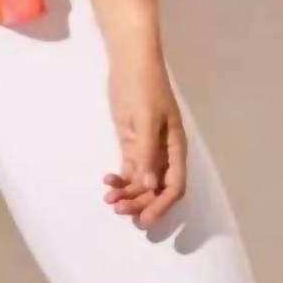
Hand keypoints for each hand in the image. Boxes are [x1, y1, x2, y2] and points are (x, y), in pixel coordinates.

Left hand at [103, 46, 186, 225]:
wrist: (130, 63)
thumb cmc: (144, 87)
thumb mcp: (147, 120)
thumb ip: (148, 153)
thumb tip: (150, 186)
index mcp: (175, 148)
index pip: (174, 185)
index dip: (162, 205)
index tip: (144, 219)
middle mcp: (164, 153)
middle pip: (156, 188)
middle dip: (139, 202)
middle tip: (118, 210)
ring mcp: (147, 149)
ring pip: (141, 182)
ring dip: (127, 193)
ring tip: (108, 199)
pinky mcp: (132, 143)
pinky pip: (129, 170)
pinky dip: (120, 179)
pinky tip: (107, 182)